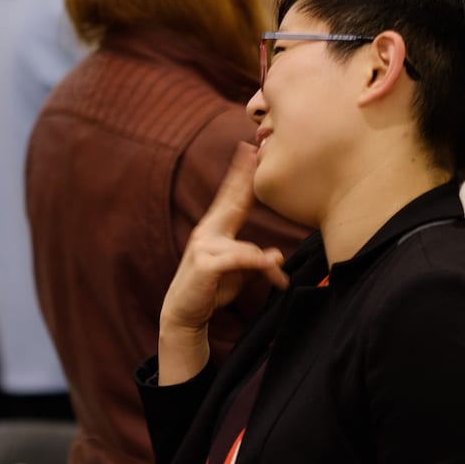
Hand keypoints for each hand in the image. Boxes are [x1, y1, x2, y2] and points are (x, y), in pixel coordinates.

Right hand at [161, 143, 287, 341]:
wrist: (184, 313)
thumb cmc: (211, 289)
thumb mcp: (239, 273)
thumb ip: (258, 261)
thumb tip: (277, 255)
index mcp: (215, 229)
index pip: (232, 198)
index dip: (241, 175)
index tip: (249, 151)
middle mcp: (207, 232)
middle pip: (230, 200)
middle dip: (243, 175)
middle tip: (254, 151)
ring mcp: (203, 246)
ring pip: (248, 247)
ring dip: (267, 267)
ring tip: (280, 283)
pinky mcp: (205, 264)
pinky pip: (240, 259)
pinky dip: (259, 265)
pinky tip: (272, 270)